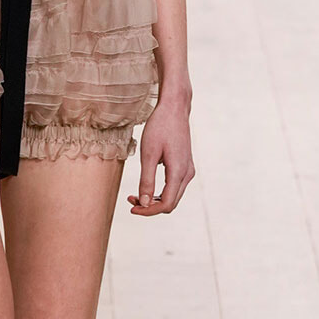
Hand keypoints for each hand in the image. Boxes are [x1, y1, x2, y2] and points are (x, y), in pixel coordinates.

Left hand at [128, 95, 195, 216]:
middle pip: (171, 202)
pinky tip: (147, 185)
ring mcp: (188, 169)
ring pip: (173, 196)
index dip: (148, 211)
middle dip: (150, 206)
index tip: (132, 208)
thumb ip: (147, 180)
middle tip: (130, 200)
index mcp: (179, 172)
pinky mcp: (185, 165)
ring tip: (135, 195)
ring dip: (155, 199)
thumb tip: (145, 203)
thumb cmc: (160, 127)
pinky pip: (174, 186)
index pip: (167, 204)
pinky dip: (161, 191)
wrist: (174, 108)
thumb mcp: (148, 153)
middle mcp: (188, 173)